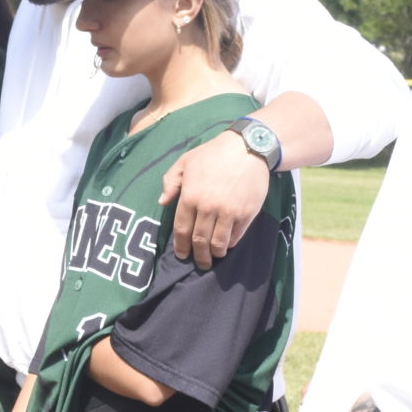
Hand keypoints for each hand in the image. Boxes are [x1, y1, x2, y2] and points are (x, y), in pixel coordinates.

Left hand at [164, 129, 270, 269]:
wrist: (248, 147)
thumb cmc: (214, 153)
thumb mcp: (186, 161)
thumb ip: (171, 181)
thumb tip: (163, 202)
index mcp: (190, 196)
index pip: (182, 229)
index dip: (181, 246)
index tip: (182, 255)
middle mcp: (208, 208)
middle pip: (199, 241)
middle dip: (198, 256)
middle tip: (200, 263)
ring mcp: (228, 213)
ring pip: (218, 244)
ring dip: (215, 254)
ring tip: (214, 257)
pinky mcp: (246, 214)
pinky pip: (235, 237)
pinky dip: (230, 244)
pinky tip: (227, 244)